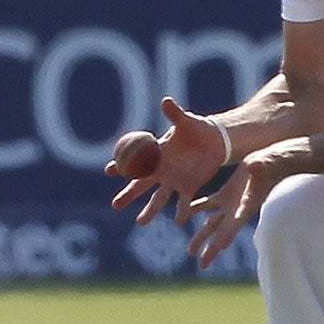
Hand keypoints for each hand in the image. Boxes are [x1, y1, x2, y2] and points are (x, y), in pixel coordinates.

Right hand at [106, 96, 230, 225]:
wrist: (214, 141)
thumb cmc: (196, 129)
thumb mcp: (186, 121)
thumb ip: (175, 114)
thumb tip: (166, 100)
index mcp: (156, 154)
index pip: (135, 161)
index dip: (121, 165)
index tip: (109, 170)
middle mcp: (161, 170)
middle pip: (141, 185)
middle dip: (128, 195)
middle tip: (115, 205)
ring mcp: (173, 180)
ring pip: (158, 198)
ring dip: (150, 210)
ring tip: (141, 222)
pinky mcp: (188, 187)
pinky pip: (182, 202)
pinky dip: (180, 212)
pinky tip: (177, 223)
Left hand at [186, 143, 298, 268]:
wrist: (272, 162)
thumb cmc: (272, 163)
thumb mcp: (265, 164)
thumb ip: (259, 167)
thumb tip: (254, 166)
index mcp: (247, 204)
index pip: (236, 221)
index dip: (228, 233)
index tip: (220, 247)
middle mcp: (237, 208)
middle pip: (222, 232)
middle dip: (211, 248)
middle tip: (202, 265)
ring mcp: (230, 203)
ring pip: (212, 223)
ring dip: (201, 237)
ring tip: (190, 252)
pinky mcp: (226, 194)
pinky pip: (208, 204)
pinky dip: (196, 209)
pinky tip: (185, 216)